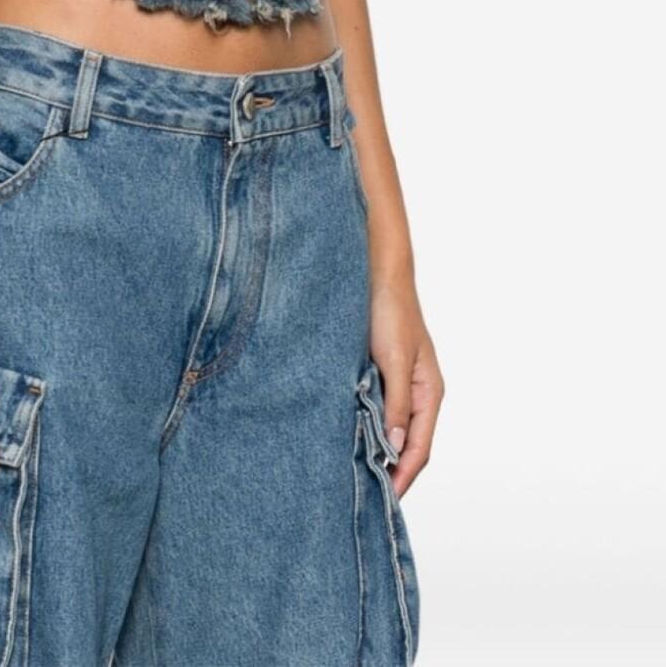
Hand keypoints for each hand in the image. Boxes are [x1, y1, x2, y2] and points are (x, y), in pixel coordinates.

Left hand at [369, 280, 444, 500]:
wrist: (376, 273)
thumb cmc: (391, 311)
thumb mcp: (395, 359)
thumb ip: (396, 403)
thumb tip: (396, 448)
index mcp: (429, 392)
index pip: (420, 448)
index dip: (403, 476)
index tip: (385, 502)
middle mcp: (415, 393)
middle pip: (406, 444)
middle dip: (390, 471)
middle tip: (367, 499)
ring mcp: (396, 384)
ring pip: (389, 429)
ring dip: (376, 451)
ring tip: (355, 477)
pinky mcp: (376, 374)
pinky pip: (373, 410)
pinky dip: (364, 428)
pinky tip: (346, 438)